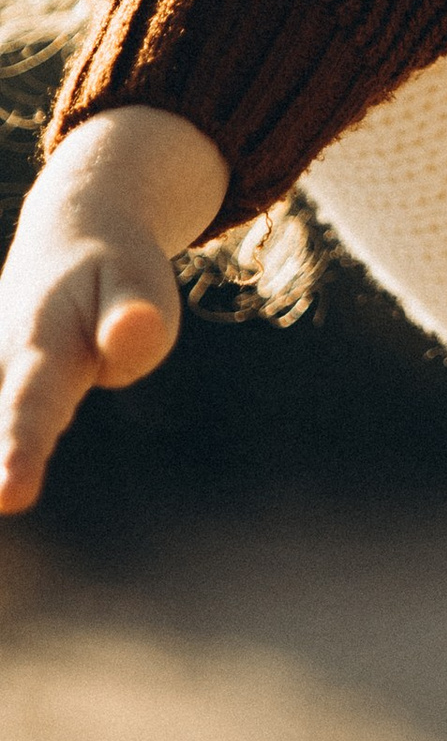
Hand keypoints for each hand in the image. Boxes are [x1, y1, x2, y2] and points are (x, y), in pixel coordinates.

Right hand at [0, 105, 227, 512]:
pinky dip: (3, 440)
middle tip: (3, 503)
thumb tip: (132, 334)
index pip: (33, 407)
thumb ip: (137, 319)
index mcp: (41, 344)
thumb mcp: (140, 284)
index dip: (21, 451)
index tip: (13, 495)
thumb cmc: (114, 278)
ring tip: (2, 496)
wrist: (68, 237)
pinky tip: (3, 483)